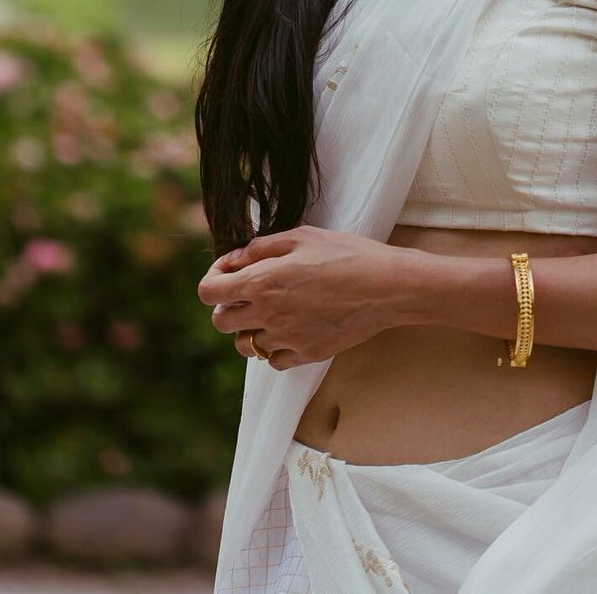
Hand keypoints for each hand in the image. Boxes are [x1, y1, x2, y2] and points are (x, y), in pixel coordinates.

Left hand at [197, 224, 410, 369]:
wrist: (387, 287)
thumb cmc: (347, 254)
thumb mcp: (302, 236)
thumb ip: (261, 247)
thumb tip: (235, 259)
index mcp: (262, 281)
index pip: (209, 292)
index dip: (214, 279)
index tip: (231, 270)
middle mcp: (268, 314)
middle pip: (220, 321)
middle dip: (228, 304)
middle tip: (251, 291)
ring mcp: (286, 338)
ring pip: (244, 345)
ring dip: (249, 328)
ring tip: (273, 311)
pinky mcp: (306, 354)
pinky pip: (273, 360)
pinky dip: (275, 347)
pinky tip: (292, 328)